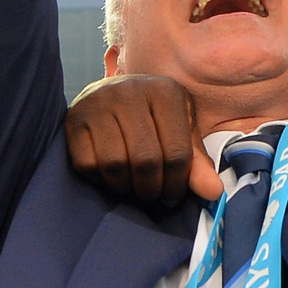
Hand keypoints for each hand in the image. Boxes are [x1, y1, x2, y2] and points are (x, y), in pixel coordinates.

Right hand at [64, 73, 211, 209]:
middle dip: (152, 190)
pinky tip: (111, 176)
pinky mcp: (74, 119)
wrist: (110, 95)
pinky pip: (88, 164)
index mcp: (165, 91)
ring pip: (115, 164)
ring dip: (126, 188)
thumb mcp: (181, 131)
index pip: (177, 154)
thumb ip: (196, 162)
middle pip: (146, 161)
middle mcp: (130, 91)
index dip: (177, 185)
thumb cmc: (153, 117)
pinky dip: (101, 180)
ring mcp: (98, 103)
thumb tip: (213, 192)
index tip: (173, 196)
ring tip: (133, 187)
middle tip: (153, 197)